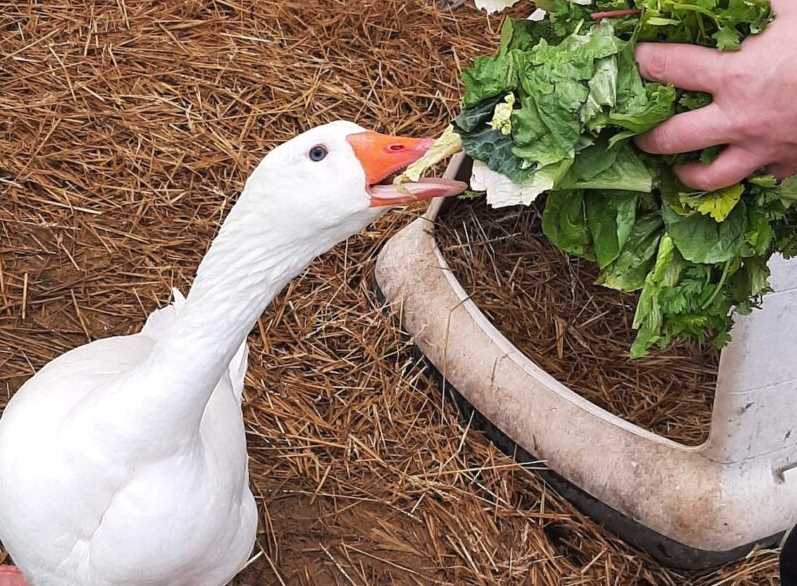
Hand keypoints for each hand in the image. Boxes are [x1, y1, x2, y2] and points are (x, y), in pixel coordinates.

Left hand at [633, 0, 796, 190]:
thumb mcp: (795, 9)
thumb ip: (760, 3)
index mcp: (736, 76)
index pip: (671, 68)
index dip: (646, 61)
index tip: (635, 58)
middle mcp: (740, 120)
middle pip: (673, 139)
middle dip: (647, 138)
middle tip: (636, 135)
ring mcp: (763, 149)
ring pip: (709, 178)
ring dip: (687, 175)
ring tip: (676, 170)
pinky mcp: (788, 165)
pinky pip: (756, 180)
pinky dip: (743, 176)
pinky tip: (738, 167)